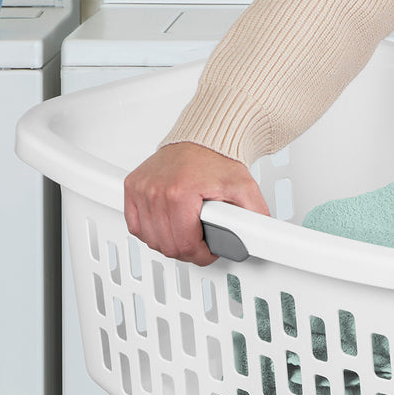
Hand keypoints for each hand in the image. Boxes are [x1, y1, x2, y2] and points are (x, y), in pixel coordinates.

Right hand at [124, 142, 269, 265]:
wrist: (202, 139)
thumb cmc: (219, 160)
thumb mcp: (245, 189)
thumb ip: (255, 216)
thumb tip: (261, 238)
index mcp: (181, 193)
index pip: (186, 244)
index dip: (202, 255)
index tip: (210, 251)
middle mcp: (157, 191)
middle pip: (168, 245)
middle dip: (188, 251)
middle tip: (201, 244)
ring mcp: (142, 188)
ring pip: (151, 239)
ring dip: (170, 243)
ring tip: (187, 234)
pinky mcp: (132, 186)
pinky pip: (135, 225)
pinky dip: (150, 232)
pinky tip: (166, 227)